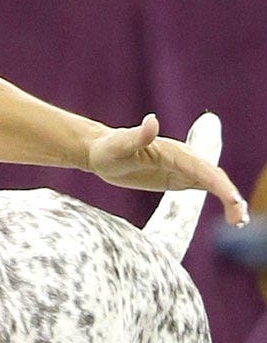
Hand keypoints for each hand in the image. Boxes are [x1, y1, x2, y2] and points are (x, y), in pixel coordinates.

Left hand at [87, 114, 249, 226]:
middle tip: (239, 219)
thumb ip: (137, 136)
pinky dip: (221, 200)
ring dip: (231, 201)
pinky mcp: (179, 179)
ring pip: (214, 184)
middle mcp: (185, 159)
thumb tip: (151, 121)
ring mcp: (184, 169)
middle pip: (214, 178)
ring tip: (239, 221)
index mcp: (175, 152)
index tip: (232, 200)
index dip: (218, 185)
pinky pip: (205, 188)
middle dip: (229, 196)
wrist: (102, 152)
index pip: (202, 169)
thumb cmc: (109, 148)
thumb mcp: (119, 145)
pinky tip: (232, 216)